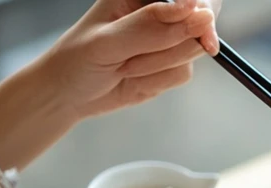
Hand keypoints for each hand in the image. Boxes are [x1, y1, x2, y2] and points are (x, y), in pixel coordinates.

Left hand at [36, 0, 221, 120]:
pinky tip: (133, 79)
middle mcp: (157, 10)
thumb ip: (152, 27)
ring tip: (126, 66)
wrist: (67, 96)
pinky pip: (184, 73)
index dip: (200, 9)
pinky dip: (159, 81)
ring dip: (159, 66)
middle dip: (178, 43)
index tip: (203, 35)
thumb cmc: (76, 60)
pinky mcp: (170, 64)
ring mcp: (167, 38)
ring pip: (193, 50)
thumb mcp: (108, 42)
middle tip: (145, 57)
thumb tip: (198, 16)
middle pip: (201, 18)